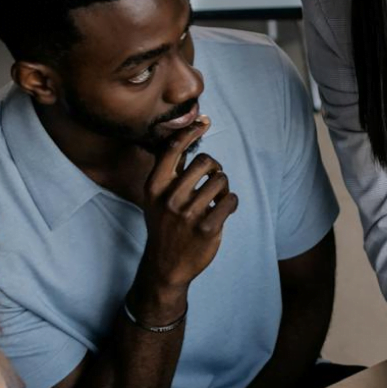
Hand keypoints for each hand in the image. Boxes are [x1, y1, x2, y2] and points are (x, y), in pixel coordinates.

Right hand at [136, 117, 235, 293]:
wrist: (166, 265)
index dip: (191, 131)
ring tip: (217, 198)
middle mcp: (169, 198)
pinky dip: (231, 202)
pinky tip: (224, 209)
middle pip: (205, 161)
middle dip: (215, 168)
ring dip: (224, 187)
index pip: (173, 148)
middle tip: (214, 179)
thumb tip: (185, 134)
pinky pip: (231, 200)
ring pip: (221, 180)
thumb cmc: (165, 225)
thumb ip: (171, 170)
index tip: (203, 122)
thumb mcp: (157, 197)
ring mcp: (188, 214)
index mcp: (154, 187)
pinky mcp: (207, 228)